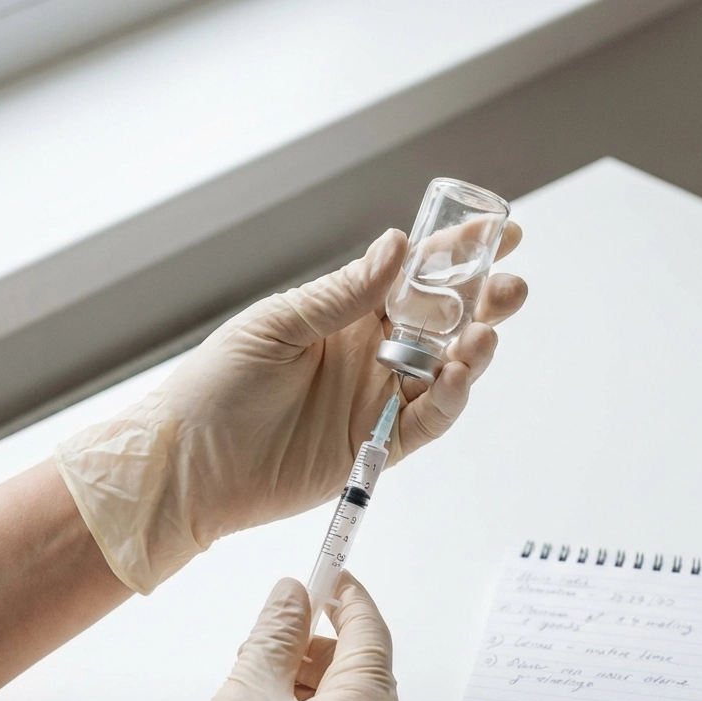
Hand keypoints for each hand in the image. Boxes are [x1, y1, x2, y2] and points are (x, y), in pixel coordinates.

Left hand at [55, 226, 525, 592]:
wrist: (190, 466)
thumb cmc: (216, 387)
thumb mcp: (276, 325)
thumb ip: (342, 294)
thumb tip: (397, 248)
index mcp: (343, 316)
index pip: (411, 279)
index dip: (454, 256)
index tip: (496, 233)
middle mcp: (368, 356)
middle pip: (441, 325)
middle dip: (481, 303)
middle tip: (511, 287)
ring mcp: (375, 401)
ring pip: (443, 373)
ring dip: (472, 351)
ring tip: (486, 332)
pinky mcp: (375, 445)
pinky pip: (427, 422)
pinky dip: (449, 400)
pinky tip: (458, 376)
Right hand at [99, 574, 408, 700]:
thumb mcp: (247, 693)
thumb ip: (277, 633)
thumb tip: (294, 594)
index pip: (371, 635)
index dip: (348, 600)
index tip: (330, 577)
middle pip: (366, 678)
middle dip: (325, 652)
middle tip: (278, 644)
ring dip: (321, 695)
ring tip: (266, 695)